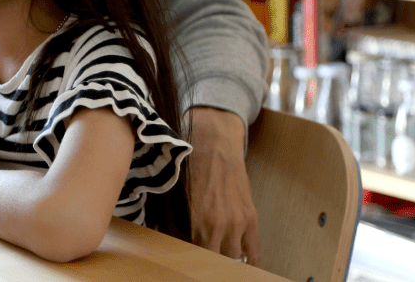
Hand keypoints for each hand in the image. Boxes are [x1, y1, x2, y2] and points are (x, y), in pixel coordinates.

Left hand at [186, 107, 260, 265]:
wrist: (215, 145)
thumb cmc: (191, 167)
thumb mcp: (176, 194)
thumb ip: (171, 220)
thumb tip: (162, 239)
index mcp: (196, 218)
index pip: (193, 254)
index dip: (189, 261)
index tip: (186, 264)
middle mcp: (218, 223)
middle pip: (214, 259)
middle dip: (207, 264)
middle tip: (202, 264)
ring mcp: (237, 222)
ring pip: (233, 258)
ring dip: (226, 262)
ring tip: (220, 266)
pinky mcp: (250, 217)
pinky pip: (253, 249)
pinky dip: (250, 261)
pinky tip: (246, 268)